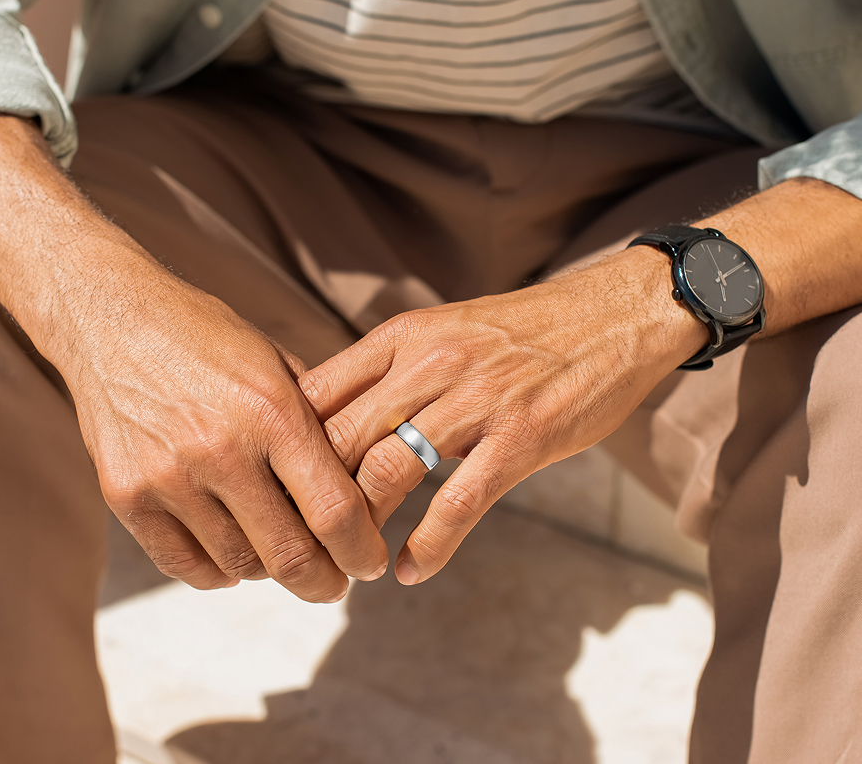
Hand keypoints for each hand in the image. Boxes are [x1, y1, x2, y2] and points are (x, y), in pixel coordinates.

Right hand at [0, 113, 386, 602]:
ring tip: (279, 553)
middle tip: (334, 584)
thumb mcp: (276, 361)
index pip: (334, 511)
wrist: (110, 317)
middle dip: (323, 582)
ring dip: (268, 570)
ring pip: (238, 565)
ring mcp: (167, 476)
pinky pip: (184, 565)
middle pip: (288, 555)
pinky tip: (233, 557)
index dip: (361, 552)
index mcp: (272, 411)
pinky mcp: (125, 495)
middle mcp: (220, 449)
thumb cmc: (206, 337)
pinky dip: (218, 572)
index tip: (370, 564)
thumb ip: (316, 421)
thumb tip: (359, 483)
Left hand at [299, 248, 704, 584]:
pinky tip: (409, 570)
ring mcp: (475, 402)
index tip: (278, 485)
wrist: (610, 317)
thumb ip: (390, 370)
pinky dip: (427, 546)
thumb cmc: (520, 332)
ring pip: (388, 472)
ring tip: (352, 559)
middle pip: (340, 438)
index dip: (286, 445)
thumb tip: (333, 418)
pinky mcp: (520, 439)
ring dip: (362, 527)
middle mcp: (429, 364)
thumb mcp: (442, 330)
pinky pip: (458, 503)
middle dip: (313, 496)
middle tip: (302, 536)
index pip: (317, 393)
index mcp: (403, 337)